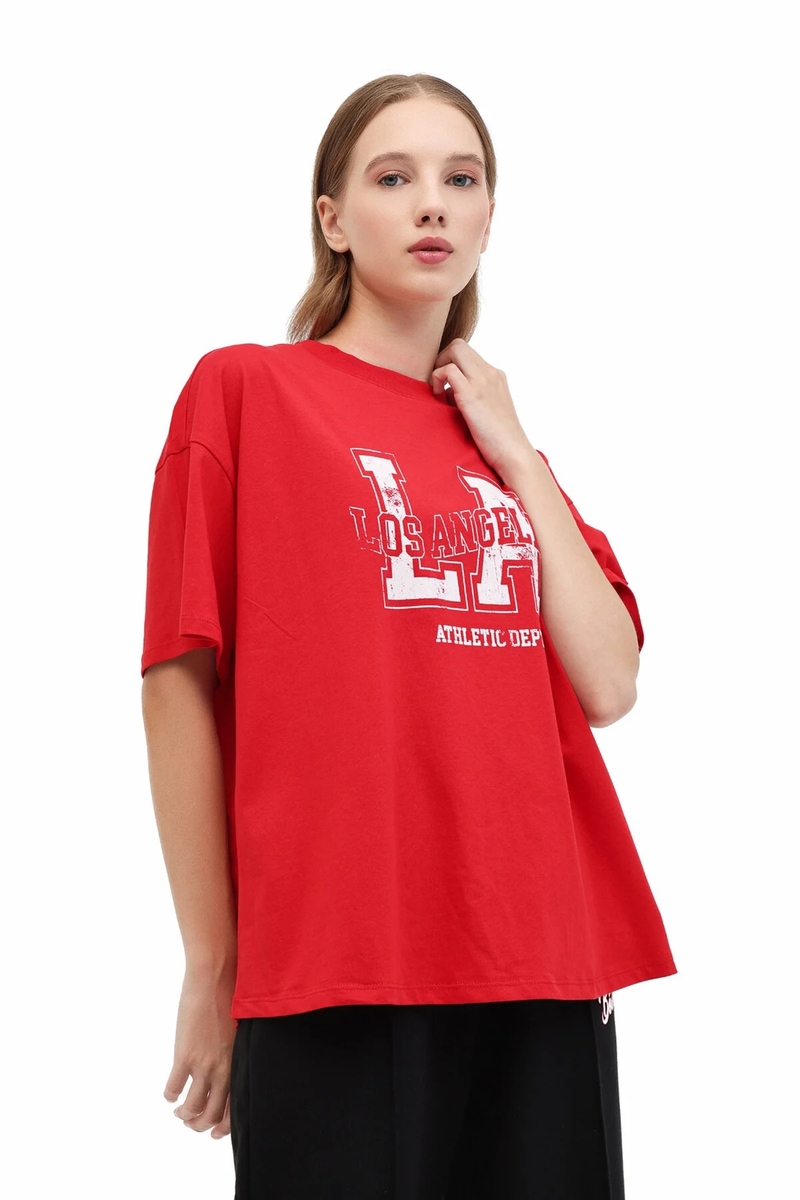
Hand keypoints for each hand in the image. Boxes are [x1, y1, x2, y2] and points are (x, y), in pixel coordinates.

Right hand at [163, 964, 237, 1138]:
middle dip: (199, 1125)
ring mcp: (203, 1064)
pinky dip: (169, 1095)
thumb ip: (237, 1052)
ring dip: (183, 1114)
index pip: (234, 1108)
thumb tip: (230, 1066)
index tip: (214, 1131)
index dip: (223, 1126)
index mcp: (239, 1063)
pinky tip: (169, 1093)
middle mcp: (223, 1069)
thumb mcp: (242, 1030)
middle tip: (191, 1123)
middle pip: (211, 1114)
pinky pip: (173, 1087)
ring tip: (178, 1111)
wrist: (217, 976)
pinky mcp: (184, 1055)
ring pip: (191, 1107)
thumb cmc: (233, 995)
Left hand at [431, 338, 533, 477]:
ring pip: (454, 349)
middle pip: (459, 344)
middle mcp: (491, 373)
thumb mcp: (486, 410)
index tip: (445, 386)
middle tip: (438, 385)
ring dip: (439, 368)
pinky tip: (439, 399)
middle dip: (441, 360)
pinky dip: (437, 380)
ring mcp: (483, 381)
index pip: (468, 353)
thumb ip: (469, 396)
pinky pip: (448, 370)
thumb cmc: (498, 440)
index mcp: (496, 376)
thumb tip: (446, 393)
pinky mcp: (472, 394)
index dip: (451, 364)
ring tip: (438, 393)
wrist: (513, 453)